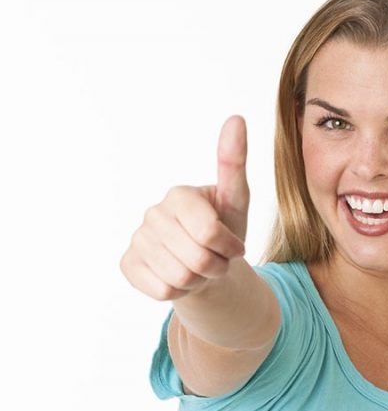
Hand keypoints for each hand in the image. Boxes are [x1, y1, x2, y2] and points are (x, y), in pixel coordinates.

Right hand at [120, 115, 249, 301]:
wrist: (205, 268)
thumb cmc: (223, 232)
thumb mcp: (236, 203)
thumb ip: (234, 164)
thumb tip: (236, 118)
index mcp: (179, 195)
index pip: (210, 234)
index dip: (230, 248)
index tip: (234, 247)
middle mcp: (153, 213)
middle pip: (197, 260)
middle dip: (216, 268)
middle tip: (216, 260)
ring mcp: (137, 239)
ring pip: (180, 279)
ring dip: (199, 282)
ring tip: (199, 269)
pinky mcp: (128, 264)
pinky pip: (162, 291)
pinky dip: (179, 292)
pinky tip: (179, 279)